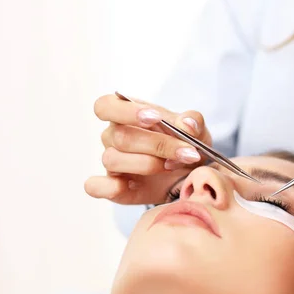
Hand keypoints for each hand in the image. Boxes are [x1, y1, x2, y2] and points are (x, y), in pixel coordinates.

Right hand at [84, 94, 211, 204]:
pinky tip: (130, 186)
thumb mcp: (197, 130)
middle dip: (157, 145)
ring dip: (148, 164)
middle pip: (121, 137)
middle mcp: (113, 137)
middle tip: (187, 153)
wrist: (192, 176)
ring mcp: (113, 163)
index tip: (155, 117)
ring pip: (113, 160)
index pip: (106, 106)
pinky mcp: (115, 188)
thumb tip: (187, 124)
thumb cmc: (187, 145)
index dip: (127, 111)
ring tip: (173, 166)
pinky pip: (95, 187)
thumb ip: (193, 122)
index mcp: (126, 115)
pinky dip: (109, 187)